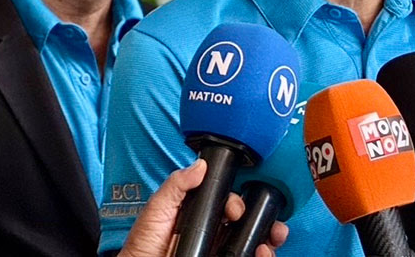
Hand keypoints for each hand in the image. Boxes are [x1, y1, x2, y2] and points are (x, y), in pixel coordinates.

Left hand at [119, 160, 288, 256]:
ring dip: (269, 238)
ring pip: (252, 241)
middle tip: (269, 223)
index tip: (237, 208)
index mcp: (200, 215)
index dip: (240, 202)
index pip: (229, 204)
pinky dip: (262, 254)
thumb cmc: (142, 245)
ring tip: (272, 238)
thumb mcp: (157, 208)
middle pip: (248, 223)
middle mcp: (213, 233)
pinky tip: (261, 252)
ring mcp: (219, 249)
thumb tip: (200, 165)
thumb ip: (176, 186)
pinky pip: (248, 256)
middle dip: (264, 219)